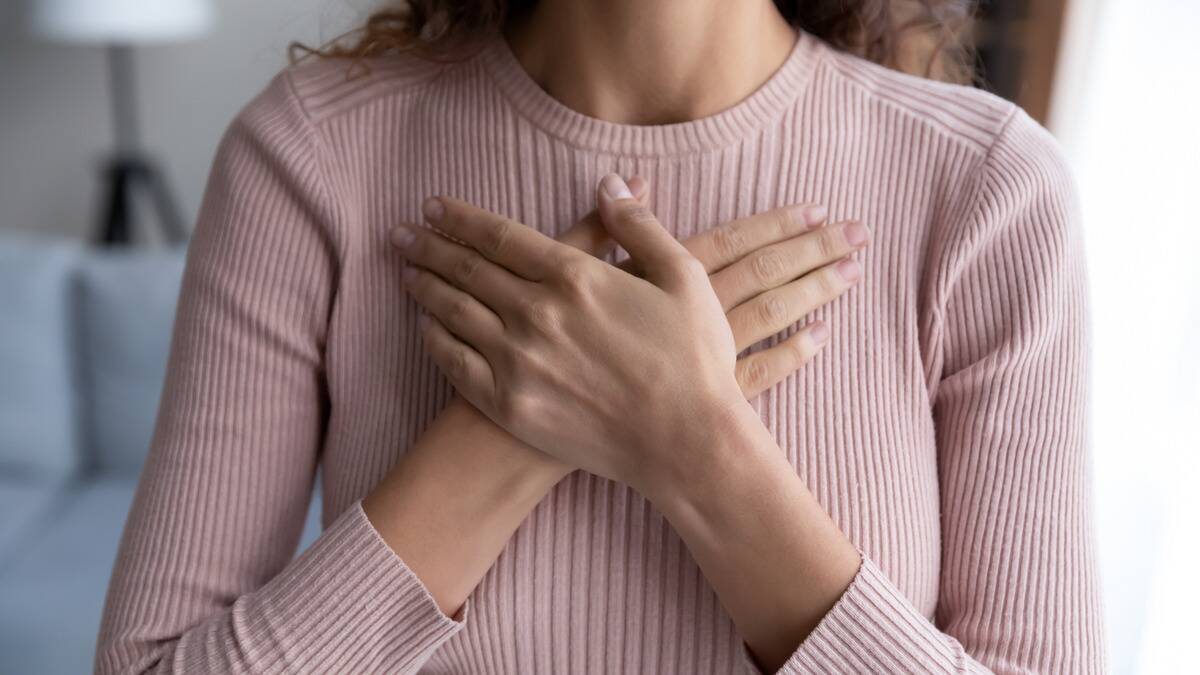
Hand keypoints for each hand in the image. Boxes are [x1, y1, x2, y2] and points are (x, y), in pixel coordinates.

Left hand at [391, 174, 866, 493]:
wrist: (685, 443)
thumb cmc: (693, 359)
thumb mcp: (684, 277)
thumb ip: (640, 227)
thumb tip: (610, 183)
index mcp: (575, 277)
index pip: (500, 236)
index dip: (462, 218)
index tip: (434, 206)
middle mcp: (536, 313)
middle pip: (468, 269)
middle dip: (430, 246)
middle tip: (402, 232)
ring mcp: (517, 360)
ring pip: (454, 311)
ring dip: (425, 286)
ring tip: (405, 269)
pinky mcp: (510, 404)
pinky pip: (456, 363)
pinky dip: (435, 338)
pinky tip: (425, 325)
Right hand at [573, 183, 868, 397]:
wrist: (542, 428)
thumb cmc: (547, 346)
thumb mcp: (564, 277)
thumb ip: (598, 229)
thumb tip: (631, 179)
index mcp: (664, 279)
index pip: (735, 242)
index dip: (778, 223)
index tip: (820, 206)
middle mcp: (694, 315)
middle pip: (767, 275)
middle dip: (815, 250)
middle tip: (861, 233)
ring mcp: (705, 359)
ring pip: (774, 318)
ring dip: (815, 293)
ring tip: (852, 273)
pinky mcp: (706, 399)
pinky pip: (763, 374)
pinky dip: (794, 355)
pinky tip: (821, 338)